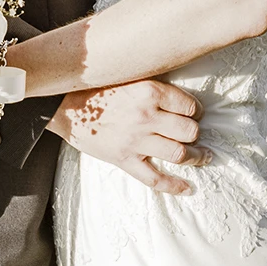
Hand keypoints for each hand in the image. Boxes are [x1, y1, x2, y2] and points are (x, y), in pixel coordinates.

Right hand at [48, 80, 208, 194]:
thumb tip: (178, 99)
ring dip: (195, 157)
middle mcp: (146, 116)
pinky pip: (155, 178)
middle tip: (196, 134)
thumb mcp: (128, 77)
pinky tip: (188, 188)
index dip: (196, 111)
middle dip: (196, 134)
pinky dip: (174, 185)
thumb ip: (153, 88)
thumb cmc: (96, 89)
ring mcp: (136, 141)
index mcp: (149, 92)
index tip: (195, 113)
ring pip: (179, 154)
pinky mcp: (125, 159)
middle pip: (189, 131)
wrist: (63, 107)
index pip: (189, 106)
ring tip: (203, 157)